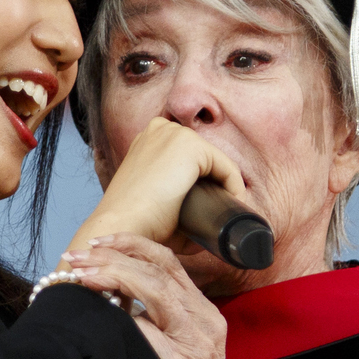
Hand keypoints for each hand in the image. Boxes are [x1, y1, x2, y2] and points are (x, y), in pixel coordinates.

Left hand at [65, 234, 224, 358]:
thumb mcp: (174, 340)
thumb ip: (152, 311)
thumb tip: (106, 283)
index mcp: (201, 309)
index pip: (168, 262)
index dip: (132, 246)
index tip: (98, 242)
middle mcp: (204, 320)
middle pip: (159, 271)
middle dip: (114, 258)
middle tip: (78, 257)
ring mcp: (196, 343)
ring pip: (157, 291)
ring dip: (114, 277)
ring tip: (81, 274)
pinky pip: (146, 333)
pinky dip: (121, 319)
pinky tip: (98, 313)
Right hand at [66, 117, 246, 251]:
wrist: (124, 225)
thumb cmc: (135, 221)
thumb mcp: (153, 202)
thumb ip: (174, 201)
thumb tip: (200, 229)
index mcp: (148, 139)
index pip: (189, 156)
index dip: (204, 181)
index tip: (209, 207)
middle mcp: (161, 129)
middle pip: (204, 157)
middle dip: (215, 183)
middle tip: (216, 212)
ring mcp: (175, 134)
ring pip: (216, 162)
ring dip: (224, 185)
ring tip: (222, 212)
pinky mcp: (191, 146)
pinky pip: (226, 167)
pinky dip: (234, 186)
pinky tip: (230, 204)